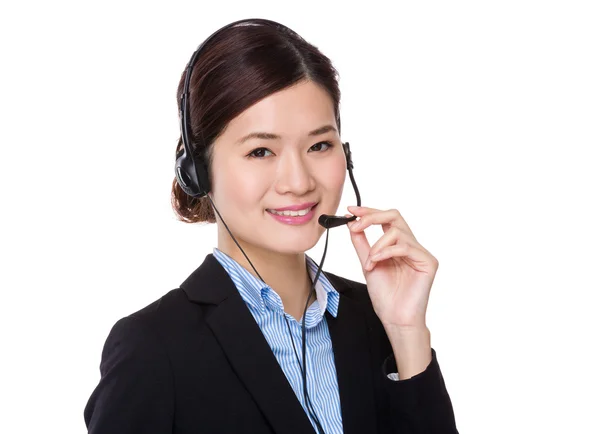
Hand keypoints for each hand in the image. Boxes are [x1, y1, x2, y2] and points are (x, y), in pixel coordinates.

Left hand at [346, 206, 438, 328]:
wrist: (395, 318)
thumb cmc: (385, 295)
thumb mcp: (367, 263)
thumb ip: (361, 243)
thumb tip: (351, 224)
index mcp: (397, 245)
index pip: (386, 220)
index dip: (369, 211)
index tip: (350, 211)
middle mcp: (410, 245)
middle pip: (394, 216)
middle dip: (372, 217)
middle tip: (355, 224)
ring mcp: (420, 253)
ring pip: (396, 231)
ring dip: (377, 245)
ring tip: (370, 261)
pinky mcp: (428, 262)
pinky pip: (405, 246)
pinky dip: (386, 251)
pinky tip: (377, 262)